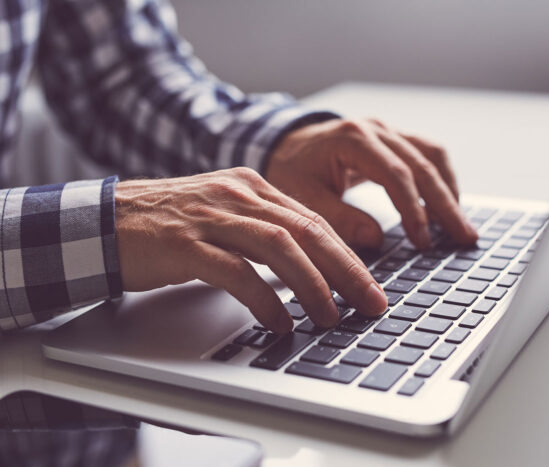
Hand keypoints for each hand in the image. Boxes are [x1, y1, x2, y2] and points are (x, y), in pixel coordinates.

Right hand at [114, 168, 387, 333]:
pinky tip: (279, 321)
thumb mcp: (226, 216)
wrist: (107, 219)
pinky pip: (236, 272)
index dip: (349, 255)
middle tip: (370, 303)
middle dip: (346, 270)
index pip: (314, 220)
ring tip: (330, 317)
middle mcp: (238, 196)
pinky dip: (263, 299)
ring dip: (312, 285)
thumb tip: (311, 269)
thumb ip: (266, 232)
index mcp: (253, 186)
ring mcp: (212, 217)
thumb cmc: (170, 224)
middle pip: (307, 231)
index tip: (371, 286)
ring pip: (280, 247)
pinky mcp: (186, 244)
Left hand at [266, 118, 477, 249]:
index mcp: (352, 139)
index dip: (413, 209)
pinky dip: (441, 180)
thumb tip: (376, 240)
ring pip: (432, 156)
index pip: (396, 174)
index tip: (423, 241)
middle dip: (445, 205)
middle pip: (422, 164)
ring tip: (460, 227)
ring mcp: (387, 131)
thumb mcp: (303, 196)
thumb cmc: (291, 169)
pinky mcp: (393, 139)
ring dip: (450, 191)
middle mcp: (375, 129)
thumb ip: (337, 217)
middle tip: (463, 238)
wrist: (285, 143)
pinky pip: (427, 155)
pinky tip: (447, 205)